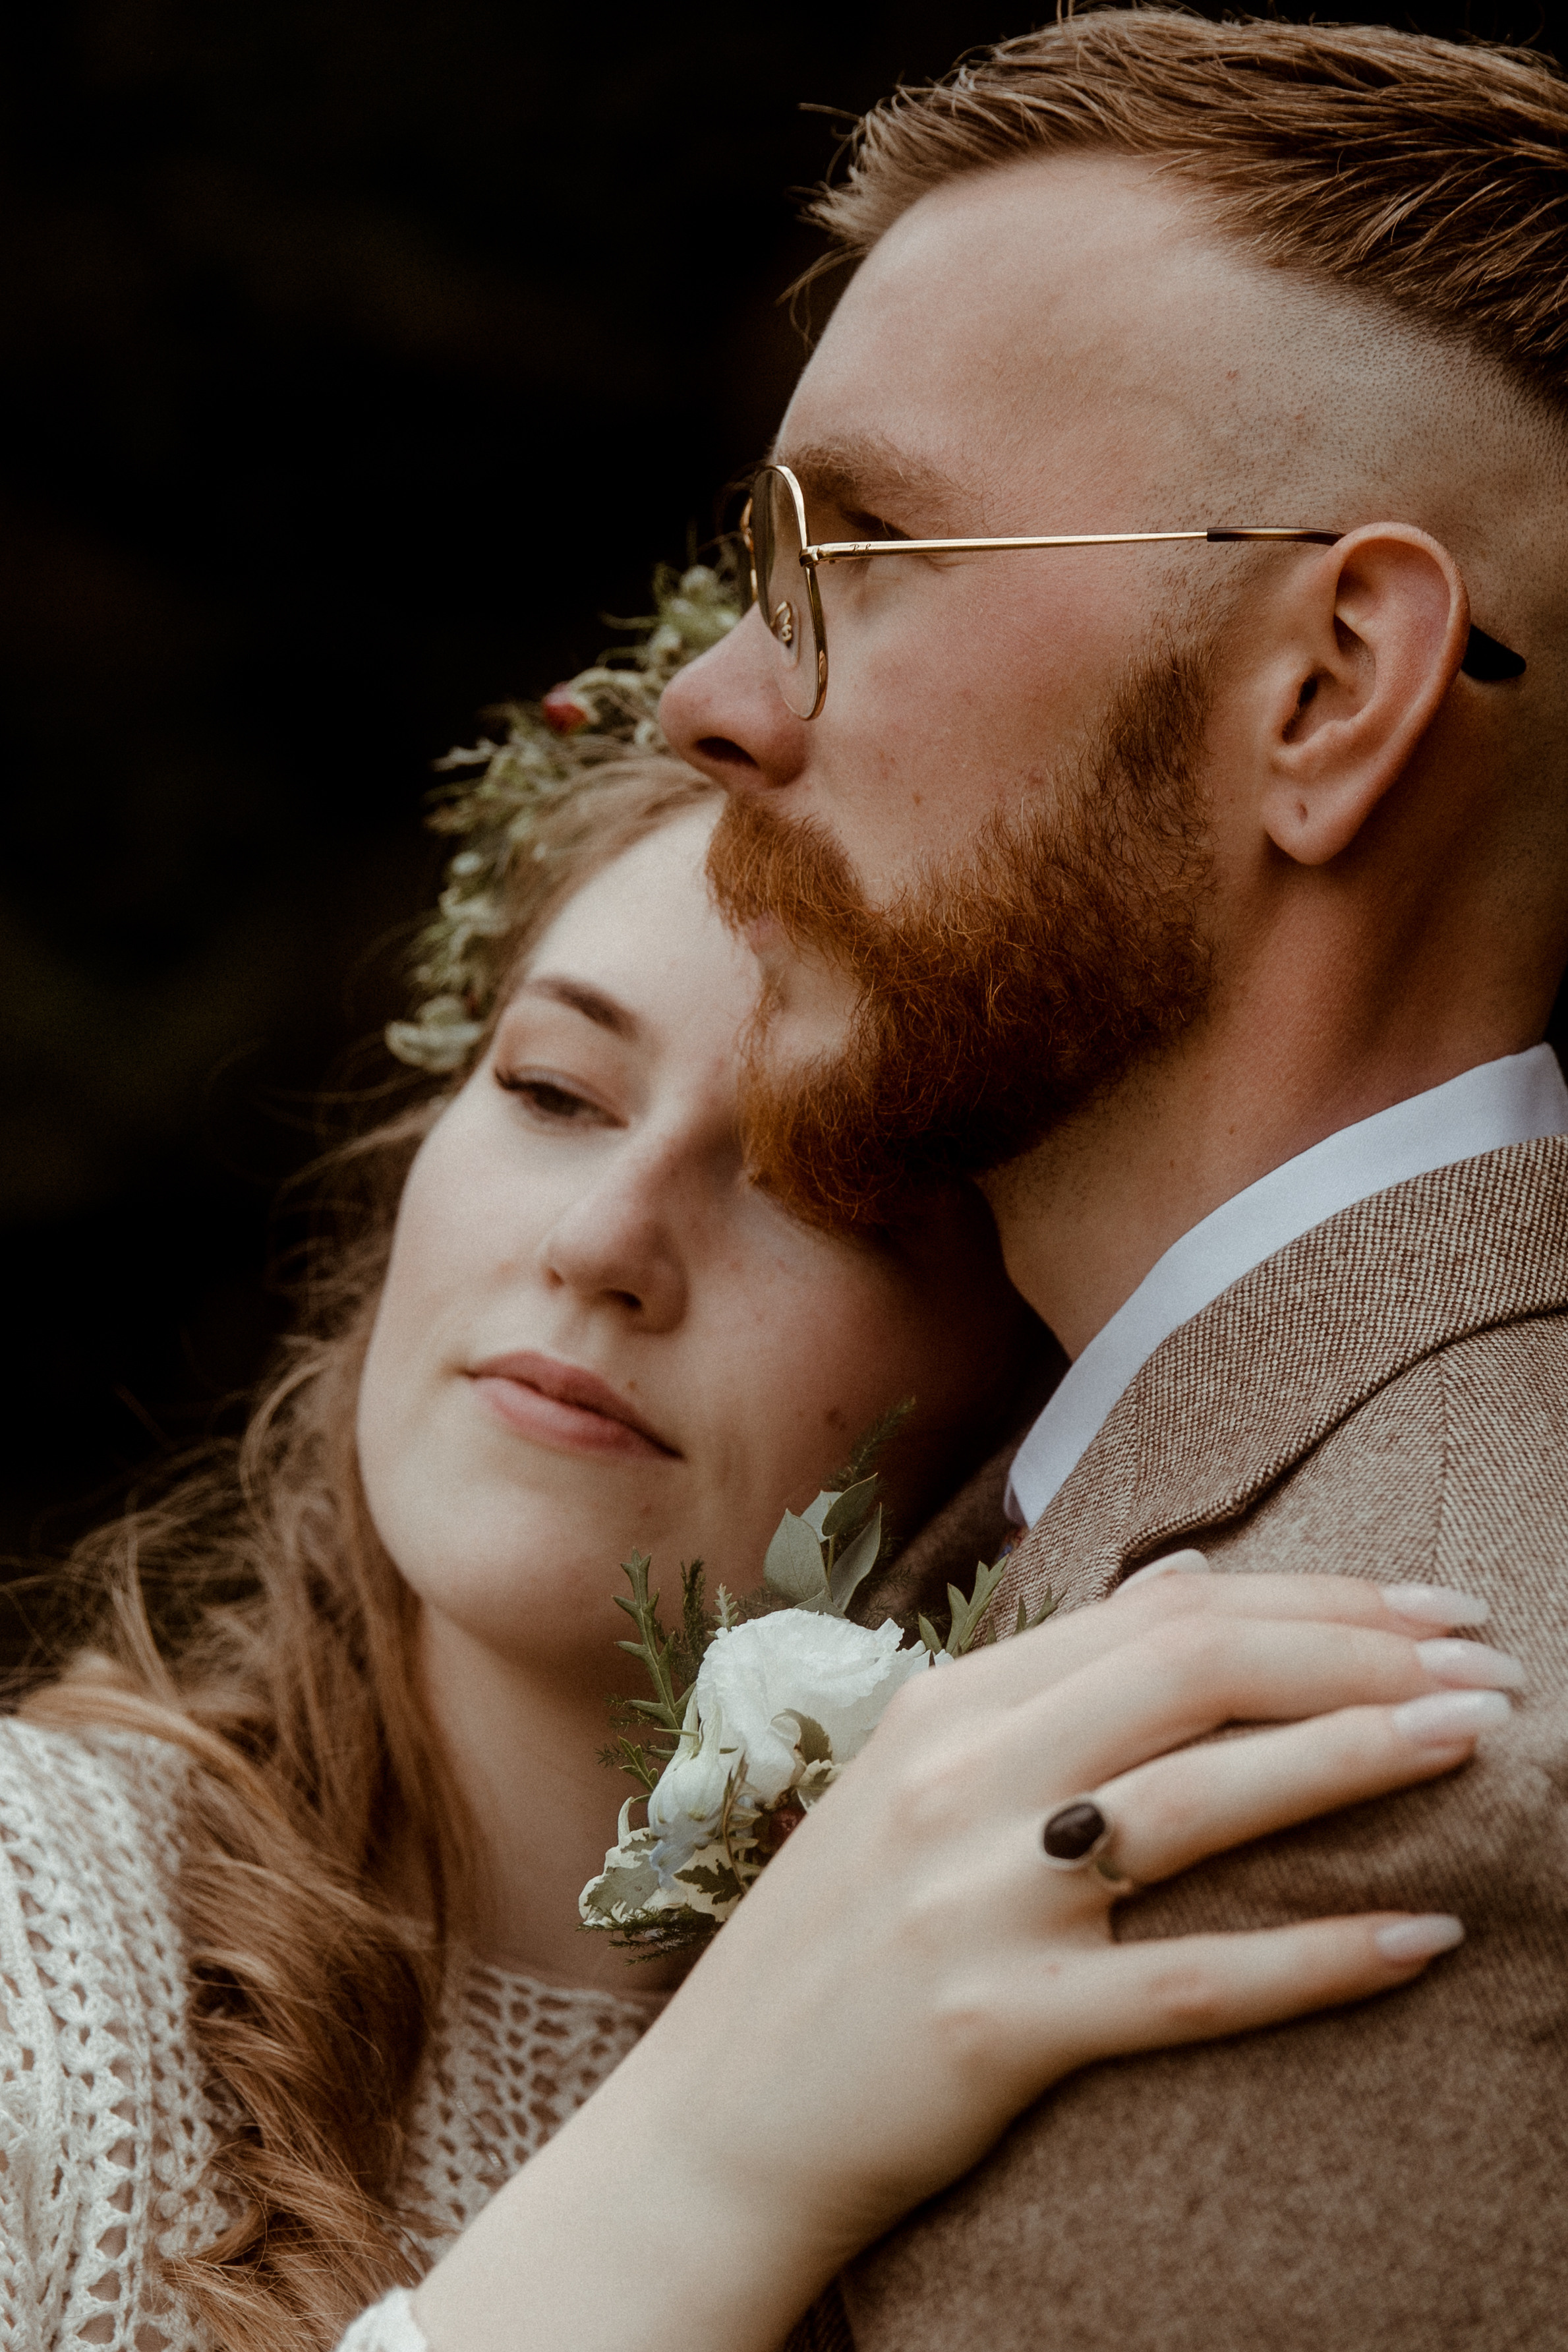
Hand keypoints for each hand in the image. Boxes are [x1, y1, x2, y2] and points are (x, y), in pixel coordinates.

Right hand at [414, 1567, 1516, 2351]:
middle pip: (1194, 1672)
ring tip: (1483, 1744)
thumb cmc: (836, 1945)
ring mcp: (975, 1900)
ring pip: (1203, 1802)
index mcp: (945, 1704)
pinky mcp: (1000, 2026)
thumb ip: (1045, 1684)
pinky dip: (1318, 1956)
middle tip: (1490, 1665)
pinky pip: (1192, 1982)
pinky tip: (1423, 1937)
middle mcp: (959, 1779)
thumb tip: (1189, 1581)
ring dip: (1360, 1759)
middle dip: (1362, 1654)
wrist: (716, 2122)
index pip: (1162, 1612)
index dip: (1315, 1597)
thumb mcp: (917, 1779)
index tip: (1430, 1608)